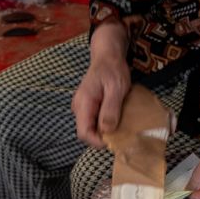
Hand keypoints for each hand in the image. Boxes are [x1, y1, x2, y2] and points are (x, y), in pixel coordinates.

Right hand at [71, 21, 129, 147]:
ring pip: (90, 127)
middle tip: (121, 136)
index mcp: (83, 103)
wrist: (107, 56)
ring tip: (120, 127)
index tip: (115, 142)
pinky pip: (94, 121)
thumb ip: (110, 109)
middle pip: (86, 132)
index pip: (84, 133)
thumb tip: (107, 131)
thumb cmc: (113, 70)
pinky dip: (105, 124)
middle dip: (102, 138)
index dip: (98, 142)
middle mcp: (78, 107)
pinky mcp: (88, 106)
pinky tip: (116, 120)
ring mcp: (82, 106)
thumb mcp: (116, 88)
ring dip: (104, 131)